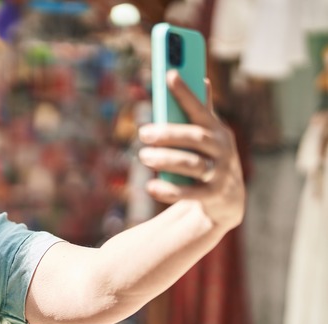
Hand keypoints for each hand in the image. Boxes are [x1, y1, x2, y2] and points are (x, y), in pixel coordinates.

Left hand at [137, 70, 244, 230]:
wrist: (228, 200)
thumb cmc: (211, 159)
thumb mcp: (211, 135)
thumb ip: (203, 111)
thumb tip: (203, 79)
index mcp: (217, 130)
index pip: (200, 108)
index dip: (186, 92)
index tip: (169, 75)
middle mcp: (222, 149)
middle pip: (196, 138)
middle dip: (168, 134)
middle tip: (143, 133)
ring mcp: (219, 173)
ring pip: (191, 164)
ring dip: (165, 160)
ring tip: (143, 156)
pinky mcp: (212, 195)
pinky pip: (189, 192)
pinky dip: (168, 190)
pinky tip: (151, 187)